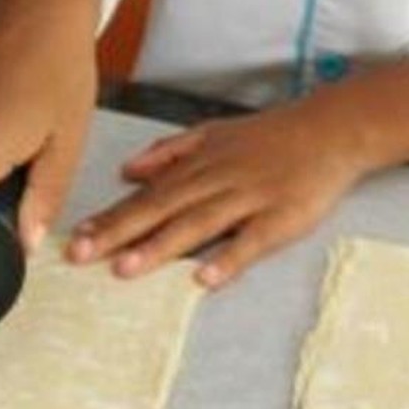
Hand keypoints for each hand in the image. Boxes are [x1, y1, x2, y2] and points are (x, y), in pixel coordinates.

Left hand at [67, 57, 408, 287]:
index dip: (111, 215)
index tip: (76, 235)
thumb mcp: (213, 132)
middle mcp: (216, 180)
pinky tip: (204, 279)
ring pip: (198, 224)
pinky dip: (229, 258)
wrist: (331, 129)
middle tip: (81, 255)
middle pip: (161, 209)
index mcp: (198, 164)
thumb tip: (128, 169)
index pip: (147, 194)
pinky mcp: (282, 218)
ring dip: (161, 246)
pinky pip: (252, 241)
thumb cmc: (269, 137)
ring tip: (125, 269)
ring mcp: (249, 199)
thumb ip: (170, 152)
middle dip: (119, 232)